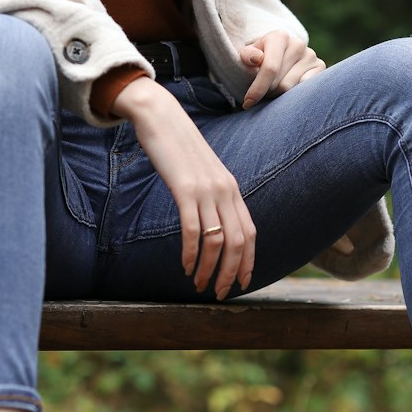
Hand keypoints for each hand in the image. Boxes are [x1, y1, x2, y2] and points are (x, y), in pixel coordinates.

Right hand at [111, 78, 255, 298]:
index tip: (242, 283)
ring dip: (209, 269)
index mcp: (232, 189)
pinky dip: (190, 253)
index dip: (249, 262)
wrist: (161, 117)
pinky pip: (193, 229)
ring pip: (217, 241)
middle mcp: (225, 191)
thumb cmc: (178, 148)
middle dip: (230, 273)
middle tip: (219, 293)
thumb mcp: (202, 173)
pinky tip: (185, 265)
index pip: (250, 233)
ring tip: (198, 284)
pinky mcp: (185, 188)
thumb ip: (212, 195)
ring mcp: (206, 190)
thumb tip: (214, 223)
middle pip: (238, 242)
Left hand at [239, 30, 325, 108]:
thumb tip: (257, 59)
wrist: (278, 53)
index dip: (258, 88)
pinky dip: (294, 95)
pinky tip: (288, 89)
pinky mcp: (320, 66)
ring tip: (274, 89)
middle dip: (268, 92)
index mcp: (279, 37)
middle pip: (280, 83)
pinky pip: (306, 90)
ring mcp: (311, 55)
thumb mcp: (248, 55)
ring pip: (291, 89)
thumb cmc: (259, 58)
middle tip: (263, 92)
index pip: (270, 68)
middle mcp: (298, 44)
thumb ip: (247, 56)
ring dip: (279, 95)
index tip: (248, 103)